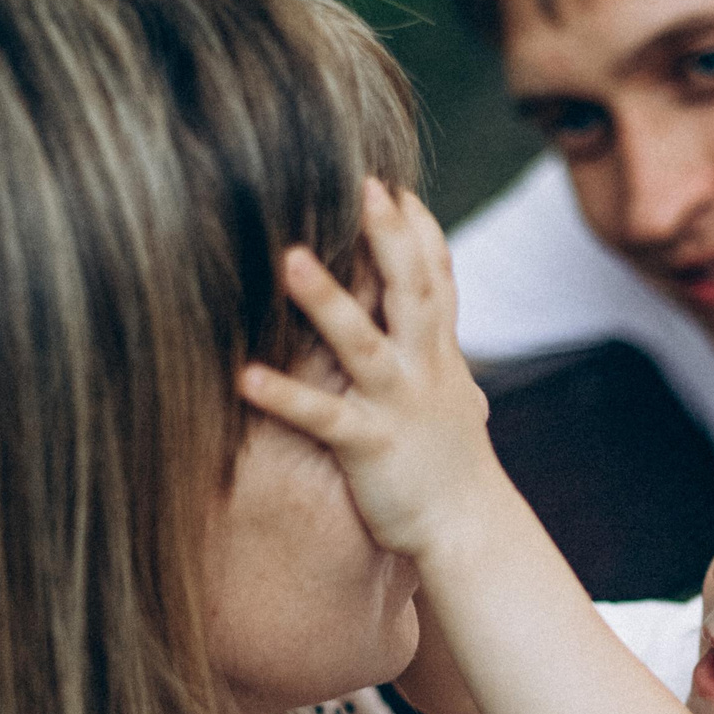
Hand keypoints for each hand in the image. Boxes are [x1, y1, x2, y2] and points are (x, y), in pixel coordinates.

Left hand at [238, 181, 502, 560]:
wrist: (470, 529)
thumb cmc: (451, 463)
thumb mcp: (454, 394)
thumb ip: (435, 351)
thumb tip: (433, 324)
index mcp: (438, 352)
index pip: (437, 277)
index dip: (418, 230)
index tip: (394, 183)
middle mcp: (423, 367)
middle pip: (411, 289)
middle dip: (389, 237)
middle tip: (366, 184)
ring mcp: (398, 404)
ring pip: (363, 343)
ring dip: (327, 301)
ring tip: (290, 259)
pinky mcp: (371, 446)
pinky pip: (324, 417)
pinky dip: (284, 396)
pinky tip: (243, 376)